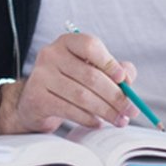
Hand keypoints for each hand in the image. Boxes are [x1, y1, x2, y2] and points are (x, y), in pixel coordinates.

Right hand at [0, 32, 139, 134]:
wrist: (35, 102)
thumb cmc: (70, 82)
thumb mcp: (92, 70)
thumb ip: (115, 70)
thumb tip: (128, 78)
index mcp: (67, 42)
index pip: (90, 46)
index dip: (109, 62)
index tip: (124, 80)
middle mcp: (51, 54)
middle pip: (90, 75)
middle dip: (115, 96)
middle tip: (131, 111)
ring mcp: (41, 75)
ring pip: (82, 95)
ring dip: (105, 111)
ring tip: (119, 120)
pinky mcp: (37, 97)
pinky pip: (69, 110)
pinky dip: (88, 119)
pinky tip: (98, 123)